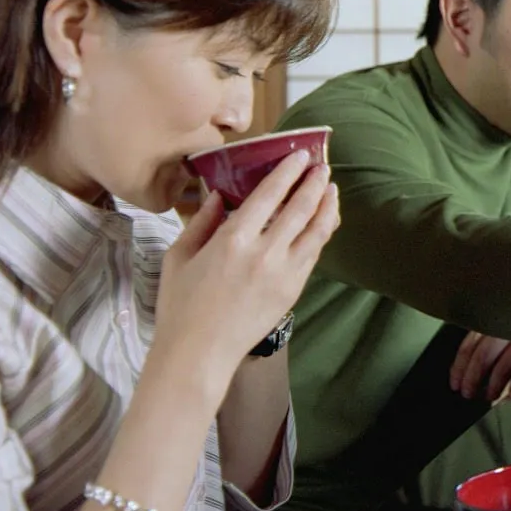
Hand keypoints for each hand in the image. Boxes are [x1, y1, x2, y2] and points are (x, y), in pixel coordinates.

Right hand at [154, 151, 339, 390]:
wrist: (198, 353)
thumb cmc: (180, 305)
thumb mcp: (178, 256)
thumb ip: (200, 221)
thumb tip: (218, 195)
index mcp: (232, 240)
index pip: (269, 195)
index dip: (288, 172)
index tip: (300, 157)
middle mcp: (264, 252)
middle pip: (300, 208)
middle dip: (315, 183)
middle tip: (322, 167)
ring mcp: (283, 273)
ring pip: (316, 230)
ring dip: (327, 205)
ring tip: (332, 189)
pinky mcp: (293, 290)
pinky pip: (314, 254)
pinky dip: (322, 233)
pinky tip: (323, 222)